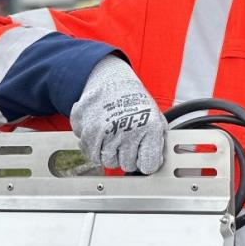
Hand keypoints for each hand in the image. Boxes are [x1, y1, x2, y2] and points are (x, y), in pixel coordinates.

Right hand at [69, 55, 165, 173]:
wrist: (110, 80)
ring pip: (108, 162)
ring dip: (111, 154)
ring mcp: (105, 131)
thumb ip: (157, 141)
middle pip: (127, 165)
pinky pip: (90, 153)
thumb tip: (156, 163)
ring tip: (115, 137)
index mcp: (149, 127)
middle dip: (128, 157)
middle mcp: (127, 130)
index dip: (146, 163)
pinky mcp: (87, 129)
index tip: (144, 158)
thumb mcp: (155, 116)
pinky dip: (95, 148)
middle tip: (128, 142)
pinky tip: (102, 135)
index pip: (148, 165)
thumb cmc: (134, 99)